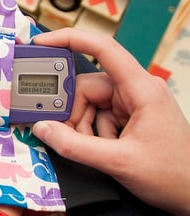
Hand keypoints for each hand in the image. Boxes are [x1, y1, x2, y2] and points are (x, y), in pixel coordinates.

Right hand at [30, 27, 189, 215]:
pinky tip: (102, 150)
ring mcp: (132, 103)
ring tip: (94, 149)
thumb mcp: (118, 162)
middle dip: (73, 110)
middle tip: (64, 132)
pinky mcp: (129, 116)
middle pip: (87, 85)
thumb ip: (75, 145)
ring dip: (82, 126)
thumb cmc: (174, 176)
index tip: (41, 43)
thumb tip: (43, 129)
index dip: (69, 39)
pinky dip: (91, 133)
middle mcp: (136, 90)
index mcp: (141, 88)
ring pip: (89, 103)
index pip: (102, 49)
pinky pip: (97, 115)